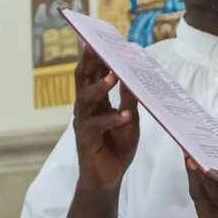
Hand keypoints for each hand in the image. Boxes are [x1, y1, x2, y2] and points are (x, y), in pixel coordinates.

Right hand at [73, 49, 140, 193]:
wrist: (108, 178)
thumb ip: (130, 100)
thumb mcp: (130, 121)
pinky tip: (123, 115)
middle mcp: (85, 109)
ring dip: (100, 87)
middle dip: (89, 63)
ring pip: (85, 100)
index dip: (94, 57)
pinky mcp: (86, 140)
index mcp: (95, 102)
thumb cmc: (118, 147)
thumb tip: (134, 76)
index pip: (91, 74)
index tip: (100, 39)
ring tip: (114, 76)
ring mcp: (83, 124)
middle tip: (97, 47)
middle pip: (82, 80)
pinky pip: (96, 126)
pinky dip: (111, 119)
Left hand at [185, 158, 217, 217]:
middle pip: (201, 194)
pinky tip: (201, 180)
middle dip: (194, 173)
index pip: (216, 192)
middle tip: (188, 152)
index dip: (204, 173)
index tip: (196, 155)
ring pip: (198, 200)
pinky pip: (200, 208)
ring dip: (194, 181)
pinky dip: (200, 193)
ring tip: (192, 161)